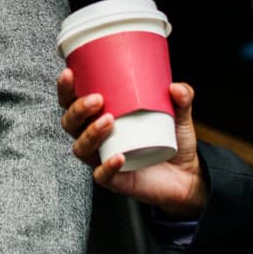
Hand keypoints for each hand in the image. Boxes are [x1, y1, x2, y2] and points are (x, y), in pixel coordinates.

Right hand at [58, 69, 206, 217]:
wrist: (187, 175)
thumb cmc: (172, 140)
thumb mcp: (179, 115)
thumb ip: (182, 98)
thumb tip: (176, 87)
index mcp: (101, 117)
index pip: (72, 102)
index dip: (65, 89)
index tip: (69, 73)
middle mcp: (97, 138)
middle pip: (70, 124)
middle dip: (77, 110)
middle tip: (97, 99)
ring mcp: (103, 159)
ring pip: (81, 148)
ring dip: (90, 133)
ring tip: (109, 121)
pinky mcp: (115, 180)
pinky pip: (102, 175)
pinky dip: (107, 166)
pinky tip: (119, 157)